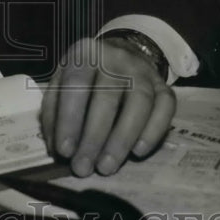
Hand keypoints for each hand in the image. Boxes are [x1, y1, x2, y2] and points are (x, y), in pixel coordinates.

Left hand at [40, 36, 174, 176]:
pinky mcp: (164, 86)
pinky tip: (138, 152)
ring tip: (107, 166)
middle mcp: (116, 59)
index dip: (69, 119)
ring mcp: (143, 71)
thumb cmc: (85, 76)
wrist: (123, 52)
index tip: (65, 151)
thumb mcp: (61, 82)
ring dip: (122, 139)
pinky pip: (165, 107)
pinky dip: (153, 131)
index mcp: (85, 54)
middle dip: (94, 137)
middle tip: (84, 167)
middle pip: (107, 98)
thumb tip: (58, 149)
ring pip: (139, 103)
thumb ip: (55, 112)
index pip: (76, 85)